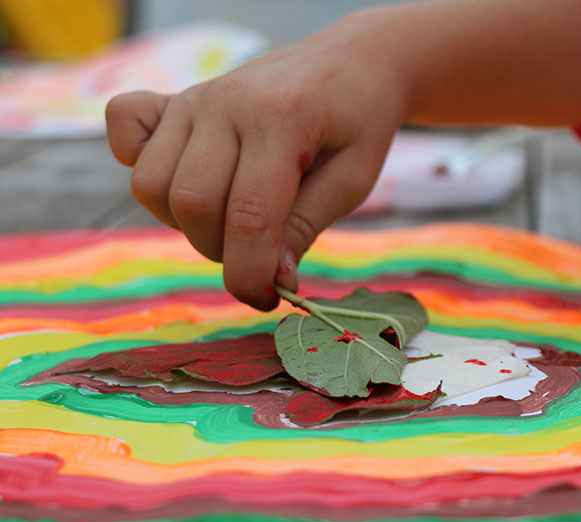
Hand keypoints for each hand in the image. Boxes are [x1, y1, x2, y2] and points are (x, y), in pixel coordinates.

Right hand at [106, 19, 406, 309]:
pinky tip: (185, 176)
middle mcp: (225, 104)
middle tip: (259, 251)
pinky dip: (139, 163)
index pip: (248, 216)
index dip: (250, 275)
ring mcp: (193, 98)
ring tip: (229, 218)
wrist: (348, 63)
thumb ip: (303, 227)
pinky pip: (124, 130)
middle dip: (222, 251)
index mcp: (280, 120)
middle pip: (190, 204)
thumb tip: (269, 280)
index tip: (266, 300)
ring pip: (152, 184)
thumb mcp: (351, 179)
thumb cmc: (356, 124)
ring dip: (184, 222)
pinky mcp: (174, 98)